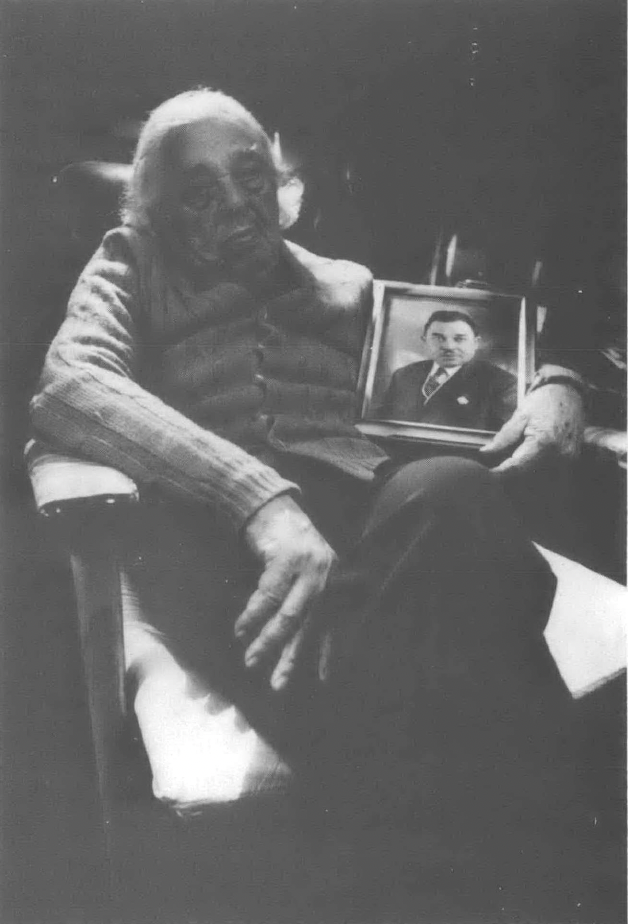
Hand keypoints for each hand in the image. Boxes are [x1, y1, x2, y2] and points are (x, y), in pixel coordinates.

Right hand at [235, 495, 335, 689]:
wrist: (269, 505)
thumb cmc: (283, 541)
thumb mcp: (301, 571)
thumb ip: (303, 598)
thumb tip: (292, 637)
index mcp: (333, 580)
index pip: (335, 622)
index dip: (330, 652)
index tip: (325, 679)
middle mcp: (327, 575)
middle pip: (311, 625)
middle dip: (294, 656)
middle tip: (278, 683)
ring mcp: (309, 566)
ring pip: (289, 615)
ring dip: (268, 641)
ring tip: (251, 660)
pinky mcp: (287, 558)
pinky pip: (268, 596)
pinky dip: (253, 616)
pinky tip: (241, 631)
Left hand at [480, 384, 584, 474]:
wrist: (568, 392)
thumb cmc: (544, 401)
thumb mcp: (520, 416)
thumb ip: (503, 438)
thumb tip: (485, 453)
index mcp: (545, 442)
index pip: (517, 466)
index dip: (500, 472)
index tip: (487, 473)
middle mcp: (559, 454)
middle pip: (528, 474)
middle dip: (511, 474)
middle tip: (497, 467)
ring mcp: (567, 458)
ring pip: (539, 477)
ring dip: (524, 474)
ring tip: (513, 464)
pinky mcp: (571, 459)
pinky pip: (551, 472)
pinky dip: (537, 471)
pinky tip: (528, 462)